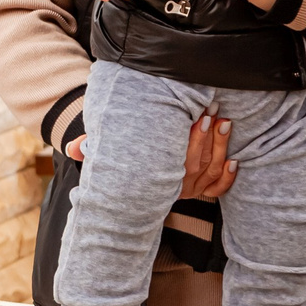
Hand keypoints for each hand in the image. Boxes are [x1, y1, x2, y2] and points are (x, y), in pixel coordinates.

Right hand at [64, 116, 232, 200]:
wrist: (132, 191)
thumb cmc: (121, 161)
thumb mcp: (105, 156)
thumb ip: (89, 149)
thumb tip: (70, 149)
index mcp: (157, 180)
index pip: (179, 161)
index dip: (191, 139)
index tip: (197, 116)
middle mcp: (175, 189)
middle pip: (198, 163)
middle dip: (209, 137)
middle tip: (214, 112)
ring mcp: (190, 192)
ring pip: (211, 171)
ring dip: (221, 147)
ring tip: (225, 123)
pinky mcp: (200, 193)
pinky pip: (218, 190)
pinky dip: (228, 178)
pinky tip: (235, 160)